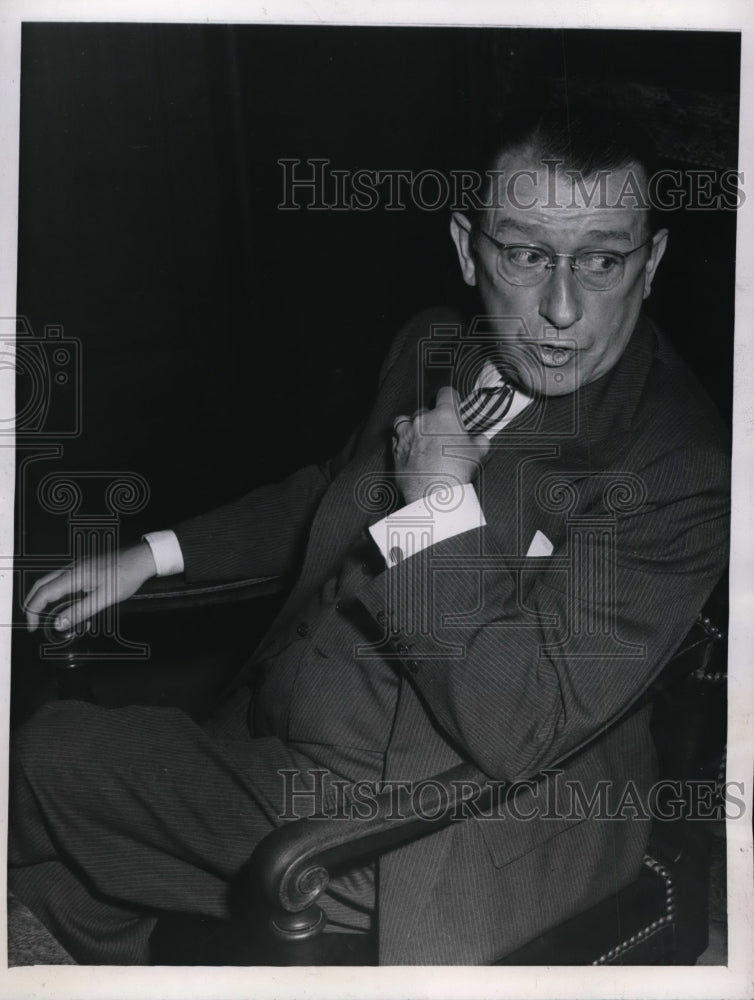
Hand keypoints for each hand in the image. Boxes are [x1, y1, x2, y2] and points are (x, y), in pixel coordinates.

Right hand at [24, 541, 157, 632]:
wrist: (141, 558)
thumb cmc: (126, 575)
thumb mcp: (104, 598)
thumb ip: (80, 611)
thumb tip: (59, 623)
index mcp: (74, 576)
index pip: (42, 594)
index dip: (33, 611)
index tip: (32, 626)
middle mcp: (72, 569)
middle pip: (40, 585)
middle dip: (32, 604)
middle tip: (33, 621)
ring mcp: (78, 566)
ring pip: (50, 581)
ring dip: (43, 598)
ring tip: (45, 616)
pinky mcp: (84, 567)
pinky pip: (63, 580)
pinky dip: (56, 593)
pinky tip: (65, 604)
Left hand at [392, 386, 489, 504]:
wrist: (434, 493)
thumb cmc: (455, 472)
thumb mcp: (477, 454)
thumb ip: (479, 441)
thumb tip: (482, 440)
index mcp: (444, 416)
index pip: (446, 394)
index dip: (451, 398)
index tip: (453, 403)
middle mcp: (422, 421)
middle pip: (425, 410)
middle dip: (432, 419)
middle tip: (441, 432)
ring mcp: (406, 435)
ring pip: (404, 421)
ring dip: (412, 426)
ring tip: (421, 437)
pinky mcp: (396, 450)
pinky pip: (396, 439)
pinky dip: (402, 442)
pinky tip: (411, 450)